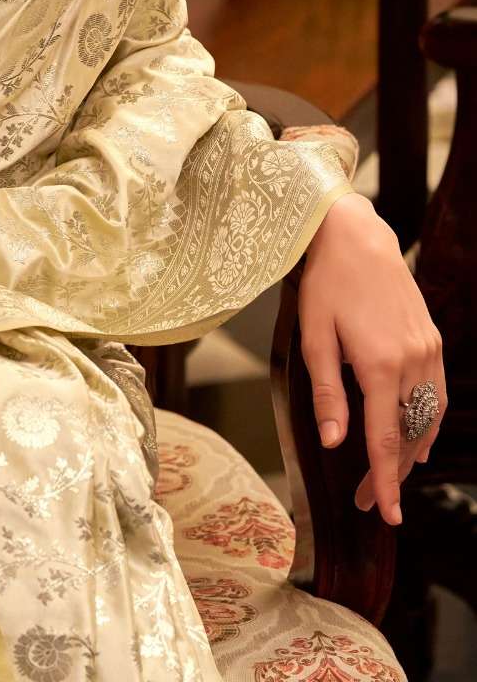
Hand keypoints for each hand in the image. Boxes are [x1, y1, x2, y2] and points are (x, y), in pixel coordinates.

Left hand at [298, 191, 445, 526]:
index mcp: (380, 365)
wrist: (356, 236)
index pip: (385, 439)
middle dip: (390, 473)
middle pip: (408, 435)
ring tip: (390, 477)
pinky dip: (427, 422)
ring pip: (428, 417)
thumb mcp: (314, 337)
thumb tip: (335, 443)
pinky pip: (436, 393)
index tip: (385, 515)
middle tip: (369, 501)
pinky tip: (417, 438)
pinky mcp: (432, 339)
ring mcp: (428, 350)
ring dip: (411, 451)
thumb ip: (327, 393)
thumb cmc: (326, 283)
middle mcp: (412, 361)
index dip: (384, 481)